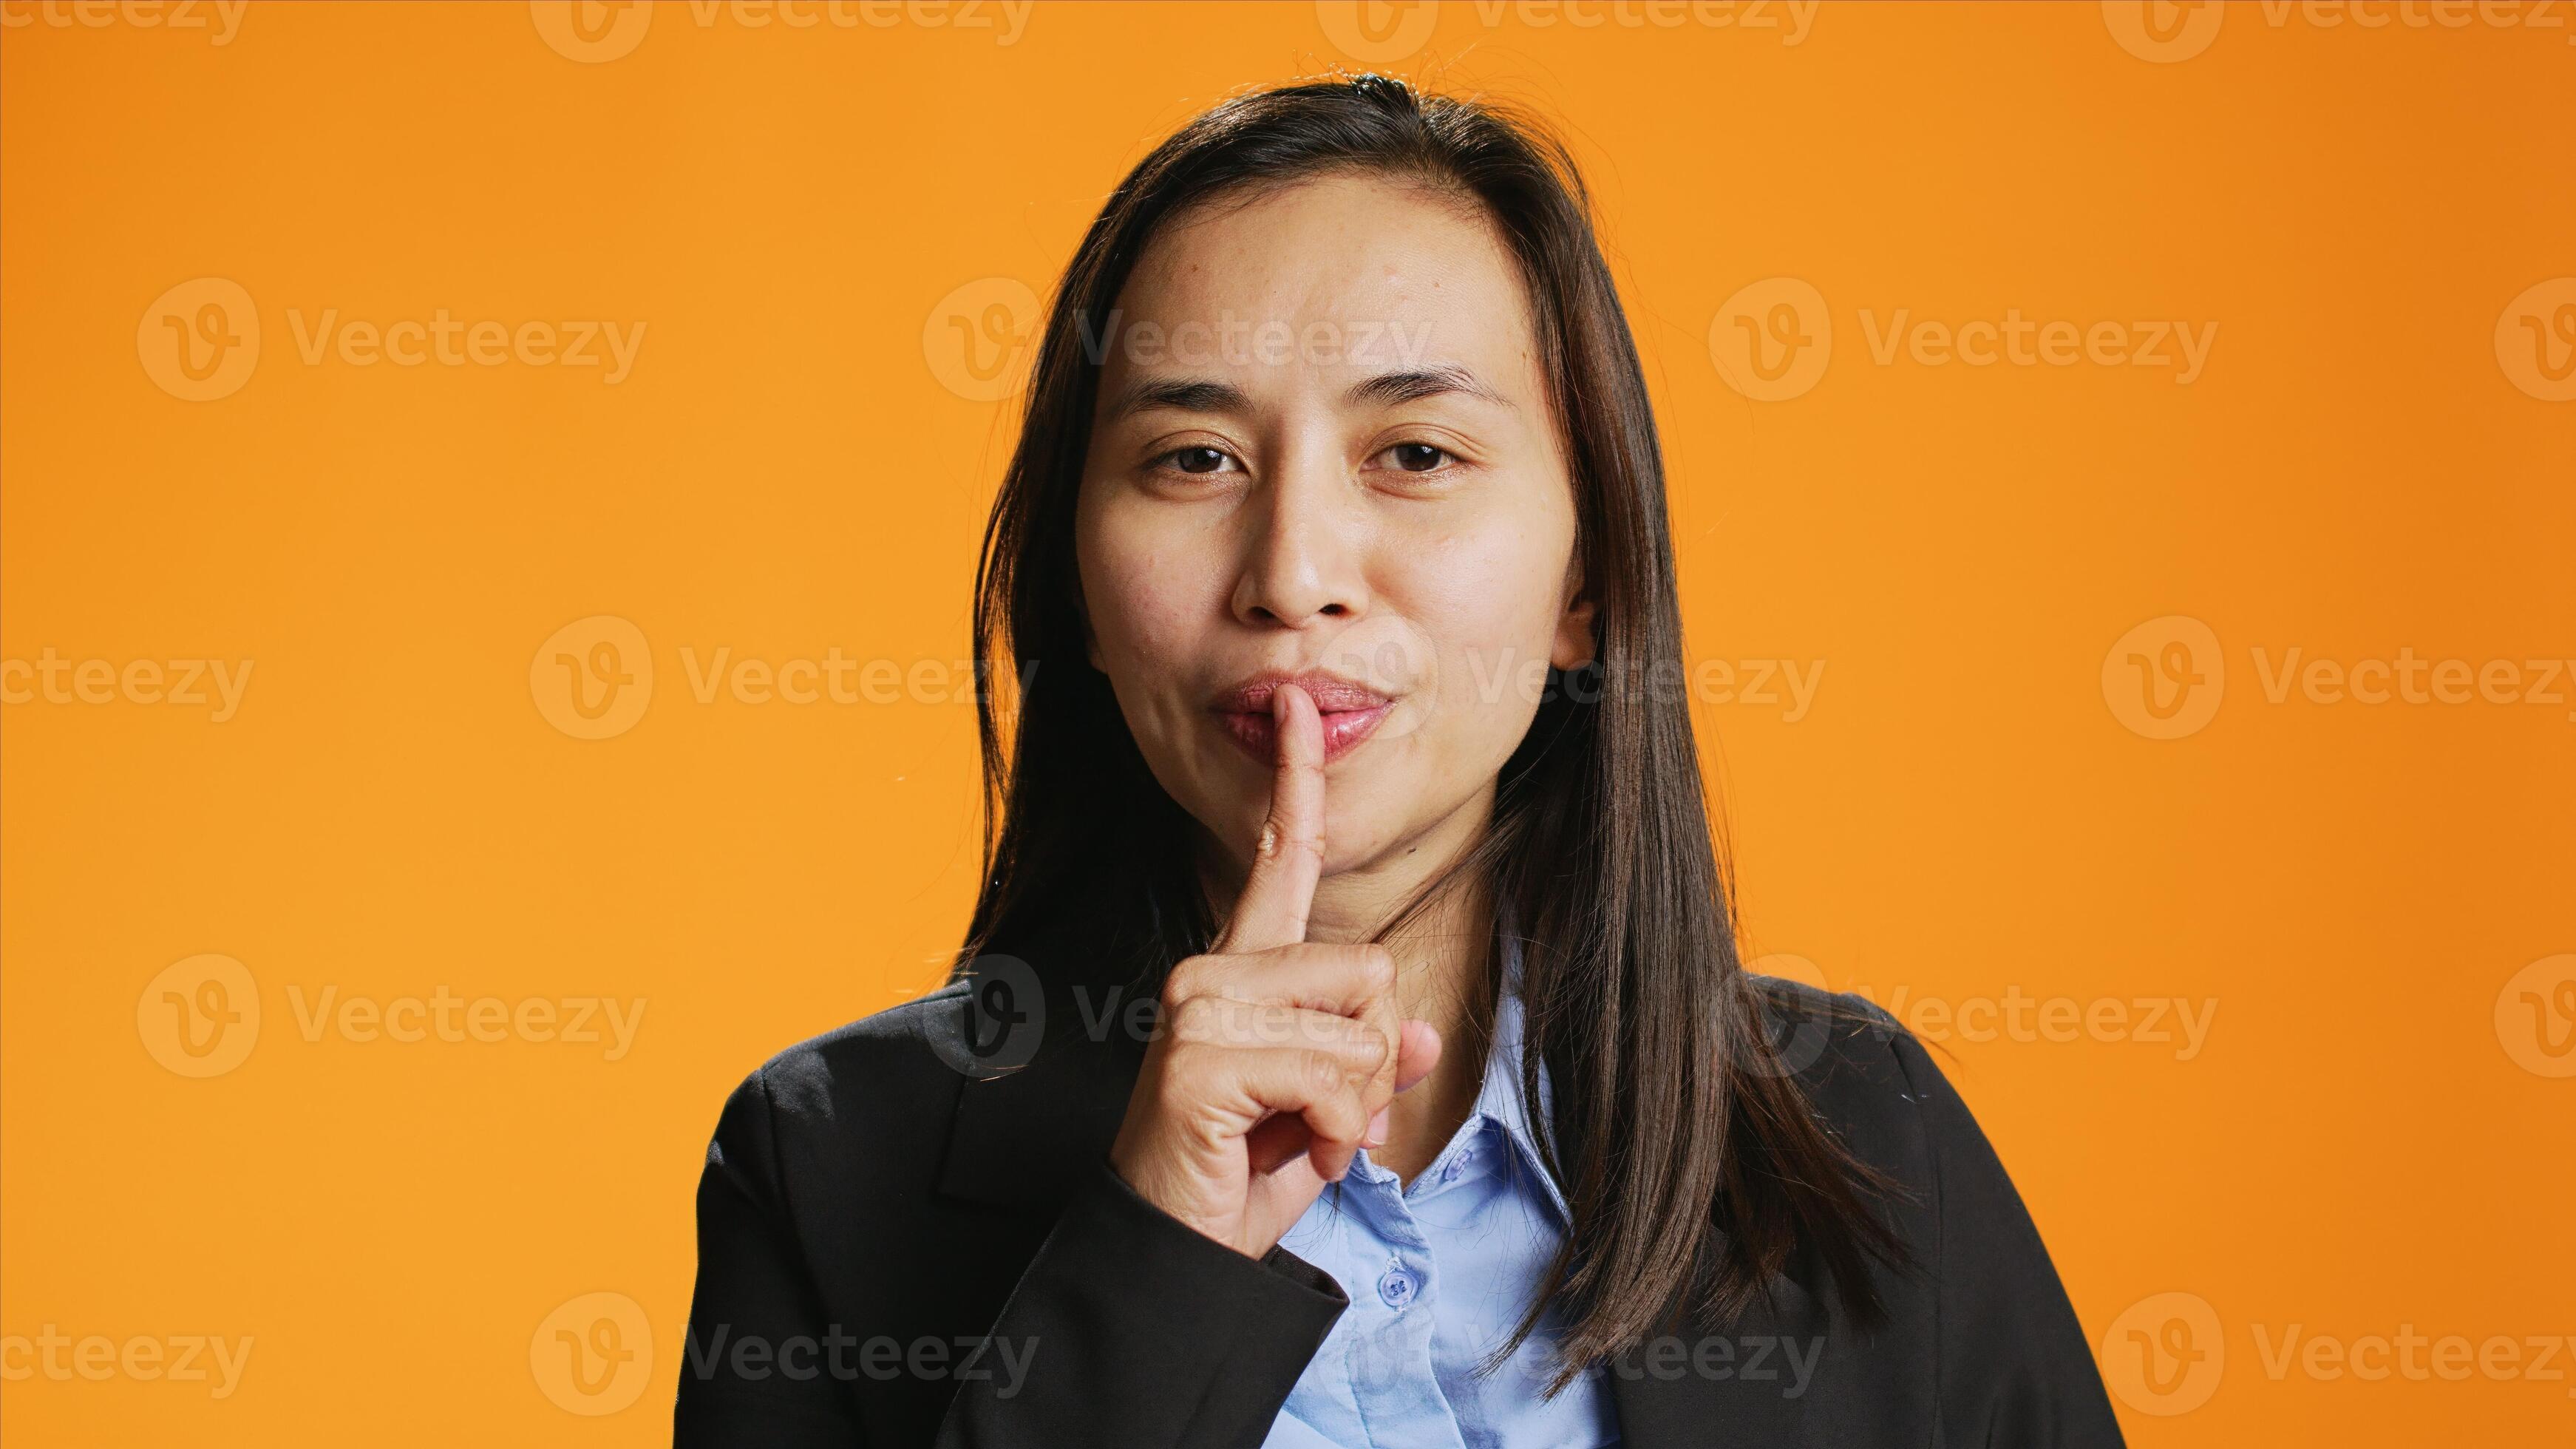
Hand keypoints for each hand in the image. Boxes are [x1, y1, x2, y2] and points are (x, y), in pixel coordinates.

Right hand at [1108, 683, 1442, 1257]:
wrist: (1171, 1254)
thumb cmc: (1234, 1180)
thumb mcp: (1323, 1117)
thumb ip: (1368, 1069)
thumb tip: (1426, 1042)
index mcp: (1239, 970)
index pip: (1278, 862)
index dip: (1295, 783)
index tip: (1299, 706)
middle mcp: (1211, 971)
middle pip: (1368, 970)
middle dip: (1371, 1060)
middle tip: (1315, 1120)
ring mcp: (1200, 1007)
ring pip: (1360, 1026)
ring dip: (1350, 1106)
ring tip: (1293, 1139)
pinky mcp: (1202, 1055)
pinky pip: (1333, 1076)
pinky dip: (1330, 1132)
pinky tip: (1282, 1153)